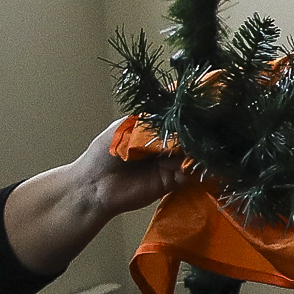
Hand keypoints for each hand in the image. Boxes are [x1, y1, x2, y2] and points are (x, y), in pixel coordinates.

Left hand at [4, 120, 185, 275]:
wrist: (94, 185)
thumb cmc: (104, 153)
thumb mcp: (127, 128)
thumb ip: (154, 123)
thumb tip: (179, 114)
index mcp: (155, 127)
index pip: (179, 116)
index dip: (188, 113)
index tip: (200, 107)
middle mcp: (166, 143)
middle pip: (189, 135)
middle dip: (195, 132)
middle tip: (198, 130)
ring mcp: (171, 162)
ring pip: (193, 153)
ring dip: (195, 151)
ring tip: (190, 149)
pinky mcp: (173, 181)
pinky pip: (189, 173)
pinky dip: (192, 169)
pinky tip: (184, 165)